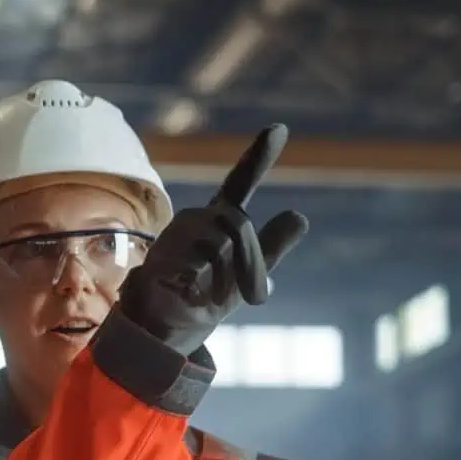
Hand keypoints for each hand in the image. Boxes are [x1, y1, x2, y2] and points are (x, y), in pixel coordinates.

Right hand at [116, 124, 309, 354]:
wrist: (166, 330)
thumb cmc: (206, 296)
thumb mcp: (249, 275)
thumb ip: (272, 247)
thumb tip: (300, 215)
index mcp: (219, 219)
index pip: (240, 183)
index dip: (258, 156)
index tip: (279, 129)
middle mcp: (195, 219)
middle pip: (238, 223)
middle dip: (250, 262)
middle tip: (251, 296)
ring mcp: (174, 236)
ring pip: (219, 244)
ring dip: (226, 278)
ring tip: (211, 296)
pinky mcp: (160, 256)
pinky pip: (196, 263)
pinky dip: (202, 284)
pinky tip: (190, 292)